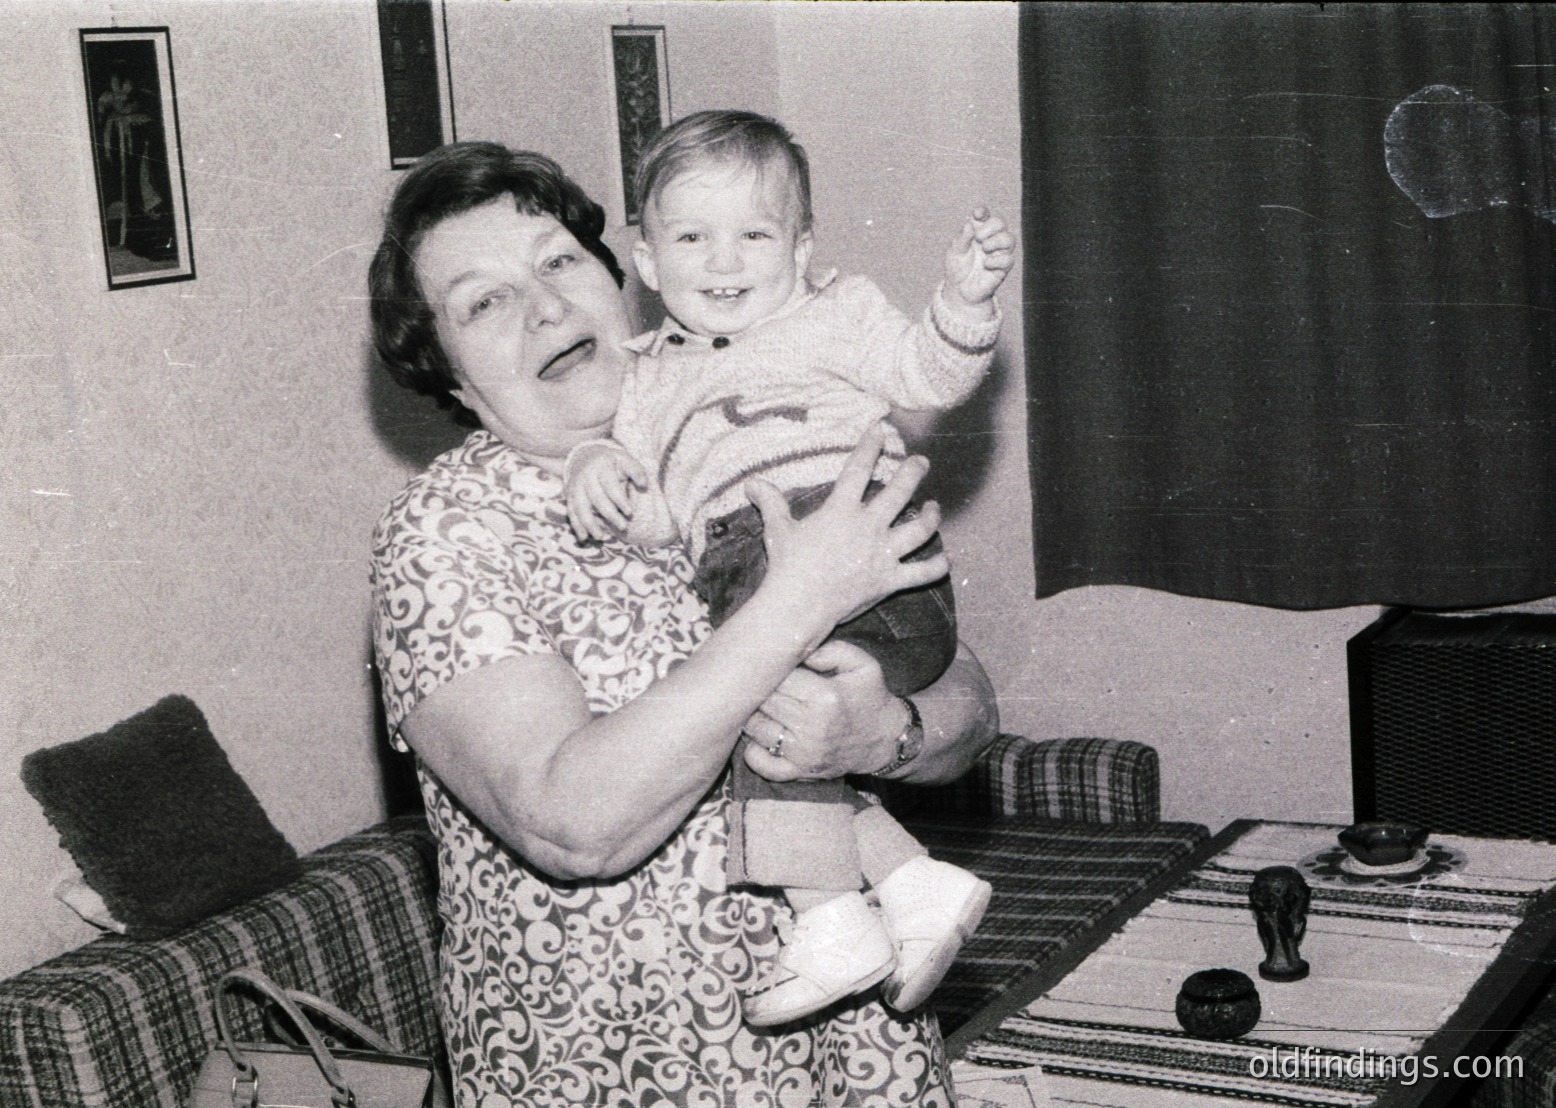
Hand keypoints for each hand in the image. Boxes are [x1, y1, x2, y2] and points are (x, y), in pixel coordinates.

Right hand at [565, 443, 647, 542]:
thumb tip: (644, 485)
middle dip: (610, 515)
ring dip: (590, 524)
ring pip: (581, 508)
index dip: (620, 500)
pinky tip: (584, 538)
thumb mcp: (624, 459)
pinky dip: (576, 526)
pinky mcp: (569, 496)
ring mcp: (575, 487)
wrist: (584, 456)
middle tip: (623, 527)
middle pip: (597, 498)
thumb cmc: (610, 461)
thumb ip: (636, 471)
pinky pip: (571, 512)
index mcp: (601, 466)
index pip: (610, 485)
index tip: (630, 512)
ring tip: (602, 537)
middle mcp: (585, 476)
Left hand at [742, 641, 906, 782]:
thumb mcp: (862, 664)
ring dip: (754, 715)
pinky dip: (753, 751)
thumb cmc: (870, 697)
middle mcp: (812, 727)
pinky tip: (760, 736)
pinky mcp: (800, 771)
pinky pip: (763, 765)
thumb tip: (800, 653)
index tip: (775, 666)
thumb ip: (832, 650)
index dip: (772, 669)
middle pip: (763, 701)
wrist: (885, 739)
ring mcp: (804, 753)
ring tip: (763, 705)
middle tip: (763, 684)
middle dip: (760, 690)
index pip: (779, 677)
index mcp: (825, 697)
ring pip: (756, 729)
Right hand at [745, 425, 948, 632]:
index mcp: (842, 510)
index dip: (870, 445)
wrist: (798, 605)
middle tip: (921, 462)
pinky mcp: (890, 580)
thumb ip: (770, 502)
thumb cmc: (787, 565)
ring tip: (935, 507)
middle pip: (900, 492)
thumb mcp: (777, 529)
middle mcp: (868, 527)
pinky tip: (946, 560)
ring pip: (920, 529)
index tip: (880, 428)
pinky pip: (922, 573)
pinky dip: (936, 566)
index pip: (859, 469)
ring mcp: (883, 554)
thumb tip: (752, 482)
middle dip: (913, 472)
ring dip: (932, 517)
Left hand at [942, 206, 1015, 316]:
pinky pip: (1008, 259)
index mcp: (977, 232)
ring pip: (1009, 239)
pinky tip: (986, 265)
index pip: (984, 216)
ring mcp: (998, 253)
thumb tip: (970, 224)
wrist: (960, 291)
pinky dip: (997, 260)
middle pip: (1000, 223)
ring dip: (996, 241)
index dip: (983, 212)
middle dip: (990, 227)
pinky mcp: (1003, 268)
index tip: (976, 215)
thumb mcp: (954, 252)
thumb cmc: (957, 268)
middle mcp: (990, 239)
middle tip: (978, 238)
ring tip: (984, 249)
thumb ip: (962, 238)